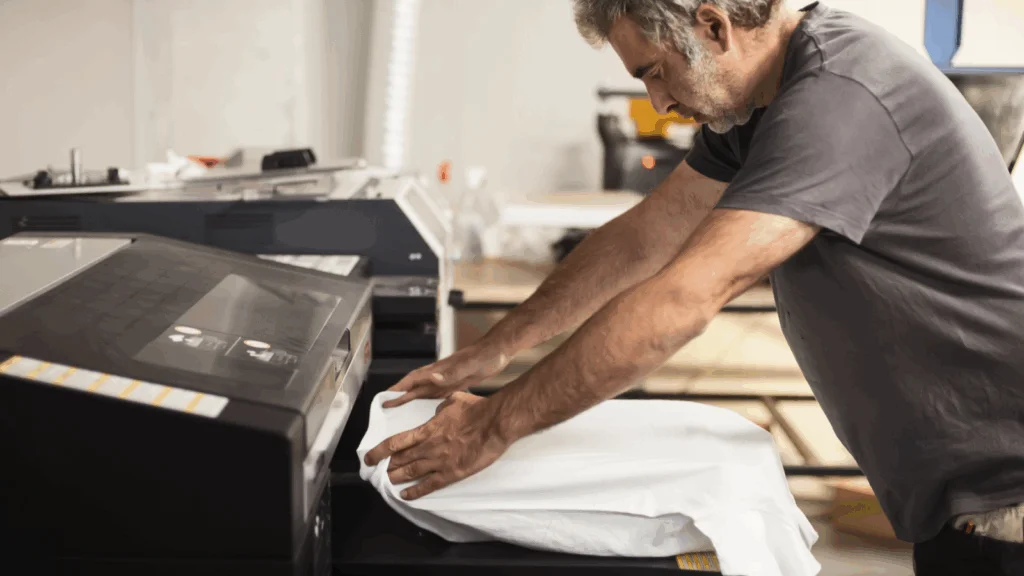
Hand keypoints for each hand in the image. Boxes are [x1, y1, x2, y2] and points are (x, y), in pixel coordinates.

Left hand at [363, 391, 509, 499]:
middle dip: (387, 466)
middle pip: (400, 459)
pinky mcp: (452, 473)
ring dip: (397, 478)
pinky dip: (415, 491)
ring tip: (387, 483)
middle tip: (378, 472)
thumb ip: (441, 408)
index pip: (396, 442)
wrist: (494, 423)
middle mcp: (428, 447)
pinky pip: (429, 485)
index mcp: (427, 429)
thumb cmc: (476, 409)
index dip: (379, 451)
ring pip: (411, 473)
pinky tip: (405, 495)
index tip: (369, 457)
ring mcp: (439, 461)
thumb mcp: (453, 401)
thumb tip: (437, 411)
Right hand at [382, 340, 511, 407]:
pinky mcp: (458, 382)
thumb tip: (432, 377)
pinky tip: (430, 410)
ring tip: (402, 411)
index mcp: (440, 369)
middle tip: (386, 407)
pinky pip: (440, 394)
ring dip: (413, 400)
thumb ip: (451, 372)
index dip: (399, 388)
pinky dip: (432, 402)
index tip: (386, 397)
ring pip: (426, 391)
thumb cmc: (485, 354)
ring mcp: (448, 378)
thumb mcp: (469, 364)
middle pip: (416, 387)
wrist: (499, 349)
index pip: (414, 379)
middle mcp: (440, 374)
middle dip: (401, 396)